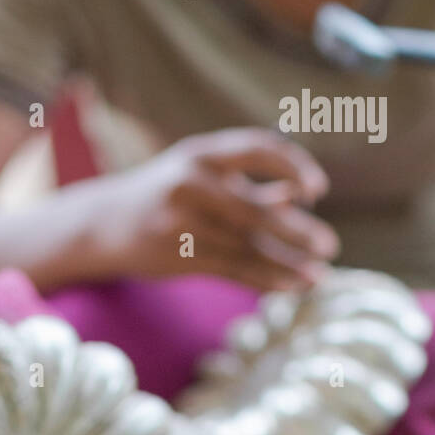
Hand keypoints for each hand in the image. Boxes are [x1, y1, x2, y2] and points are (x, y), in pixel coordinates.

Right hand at [94, 128, 339, 288]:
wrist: (104, 224)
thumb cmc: (164, 195)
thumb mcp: (201, 175)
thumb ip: (250, 184)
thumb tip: (301, 194)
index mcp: (203, 153)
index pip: (258, 148)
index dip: (293, 166)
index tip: (319, 190)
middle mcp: (190, 183)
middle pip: (253, 209)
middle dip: (296, 230)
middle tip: (330, 246)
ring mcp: (179, 222)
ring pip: (244, 247)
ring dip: (286, 264)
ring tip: (319, 277)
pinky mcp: (175, 256)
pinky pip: (229, 269)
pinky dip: (263, 279)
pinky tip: (290, 286)